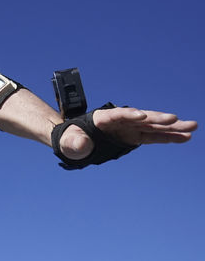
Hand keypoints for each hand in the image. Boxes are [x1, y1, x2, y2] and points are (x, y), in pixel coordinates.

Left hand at [59, 106, 197, 159]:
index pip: (117, 114)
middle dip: (157, 118)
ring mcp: (128, 128)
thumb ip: (74, 143)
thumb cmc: (69, 139)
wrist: (73, 141)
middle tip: (175, 118)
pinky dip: (168, 137)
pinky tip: (185, 137)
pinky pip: (153, 136)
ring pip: (152, 126)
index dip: (129, 114)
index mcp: (101, 118)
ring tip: (192, 127)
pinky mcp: (134, 136)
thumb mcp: (68, 142)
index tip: (142, 116)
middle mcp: (119, 120)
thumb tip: (81, 146)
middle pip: (140, 118)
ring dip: (171, 127)